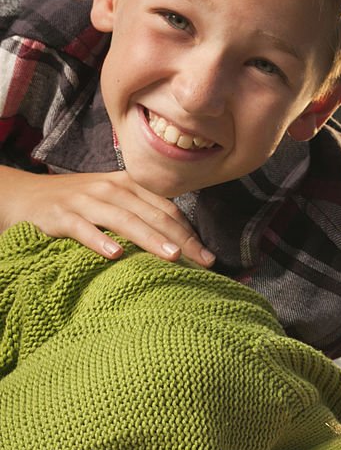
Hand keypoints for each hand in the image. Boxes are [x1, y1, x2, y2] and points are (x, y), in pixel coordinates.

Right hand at [0, 167, 214, 266]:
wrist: (23, 196)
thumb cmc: (76, 205)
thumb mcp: (112, 203)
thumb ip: (142, 215)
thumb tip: (180, 243)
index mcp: (128, 186)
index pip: (167, 209)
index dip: (190, 233)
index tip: (208, 258)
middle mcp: (111, 189)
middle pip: (152, 215)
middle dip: (181, 240)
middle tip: (203, 263)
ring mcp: (85, 201)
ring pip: (124, 220)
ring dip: (150, 239)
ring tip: (173, 257)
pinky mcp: (60, 216)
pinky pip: (83, 228)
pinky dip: (99, 240)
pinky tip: (115, 255)